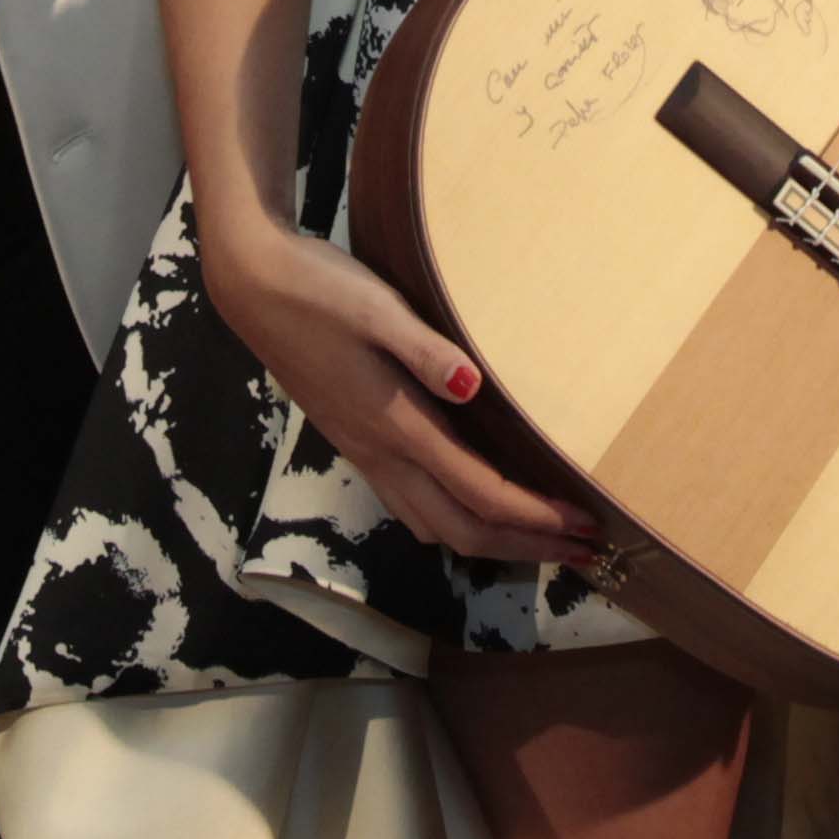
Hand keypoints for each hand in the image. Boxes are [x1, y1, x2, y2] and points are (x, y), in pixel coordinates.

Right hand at [203, 217, 596, 567]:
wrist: (254, 287)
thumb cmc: (320, 292)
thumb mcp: (378, 309)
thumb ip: (428, 351)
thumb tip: (475, 388)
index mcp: (398, 426)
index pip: (481, 495)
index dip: (537, 519)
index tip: (585, 524)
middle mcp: (381, 454)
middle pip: (464, 531)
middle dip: (527, 548)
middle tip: (584, 551)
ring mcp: (365, 453)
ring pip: (436, 527)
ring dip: (494, 542)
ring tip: (541, 537)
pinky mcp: (355, 442)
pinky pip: (413, 507)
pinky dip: (457, 522)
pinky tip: (474, 504)